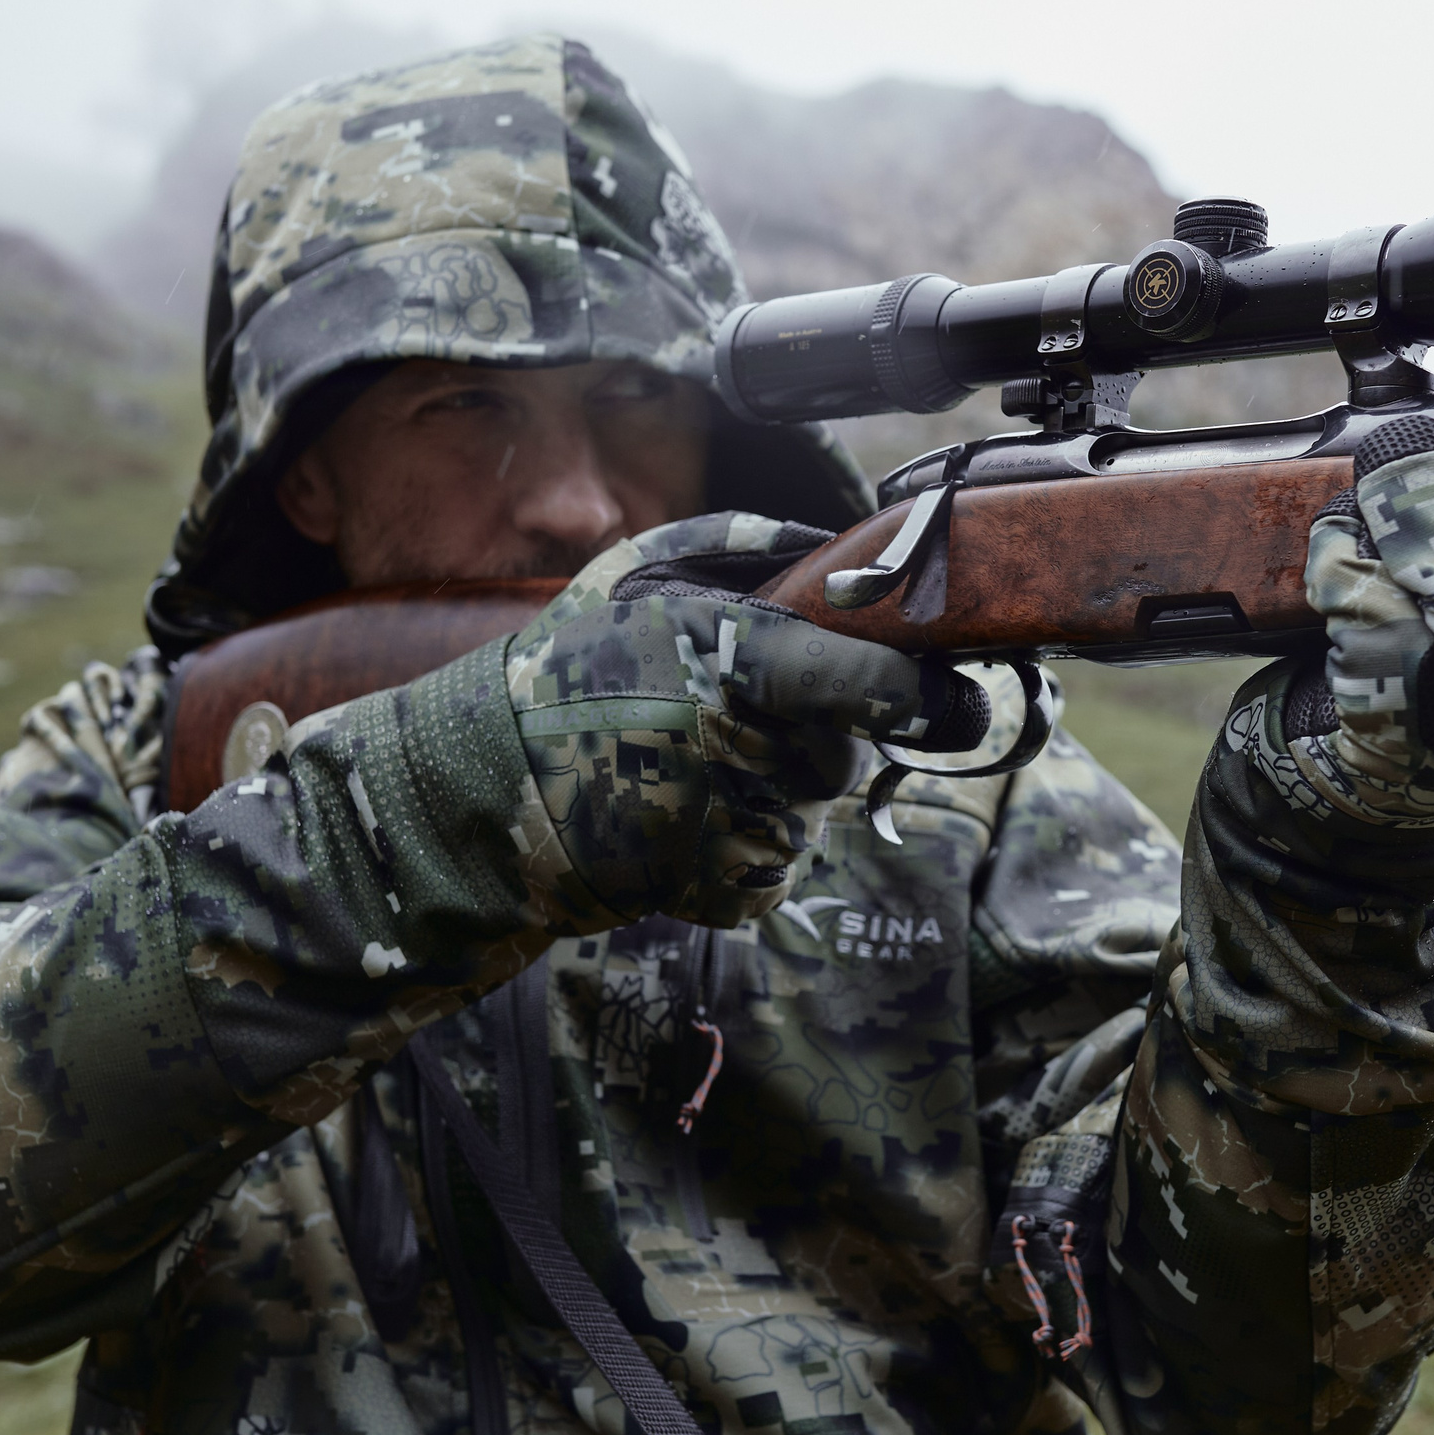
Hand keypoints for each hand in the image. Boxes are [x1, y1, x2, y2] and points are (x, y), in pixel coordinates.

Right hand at [507, 512, 986, 927]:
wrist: (488, 790)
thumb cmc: (567, 665)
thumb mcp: (642, 569)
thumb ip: (746, 543)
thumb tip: (843, 548)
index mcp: (742, 663)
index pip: (880, 686)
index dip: (924, 694)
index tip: (945, 696)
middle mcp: (752, 750)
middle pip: (843, 749)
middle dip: (810, 734)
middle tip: (731, 717)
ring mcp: (741, 831)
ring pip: (810, 808)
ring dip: (772, 788)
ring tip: (686, 766)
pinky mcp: (727, 891)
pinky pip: (778, 866)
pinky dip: (744, 846)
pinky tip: (683, 817)